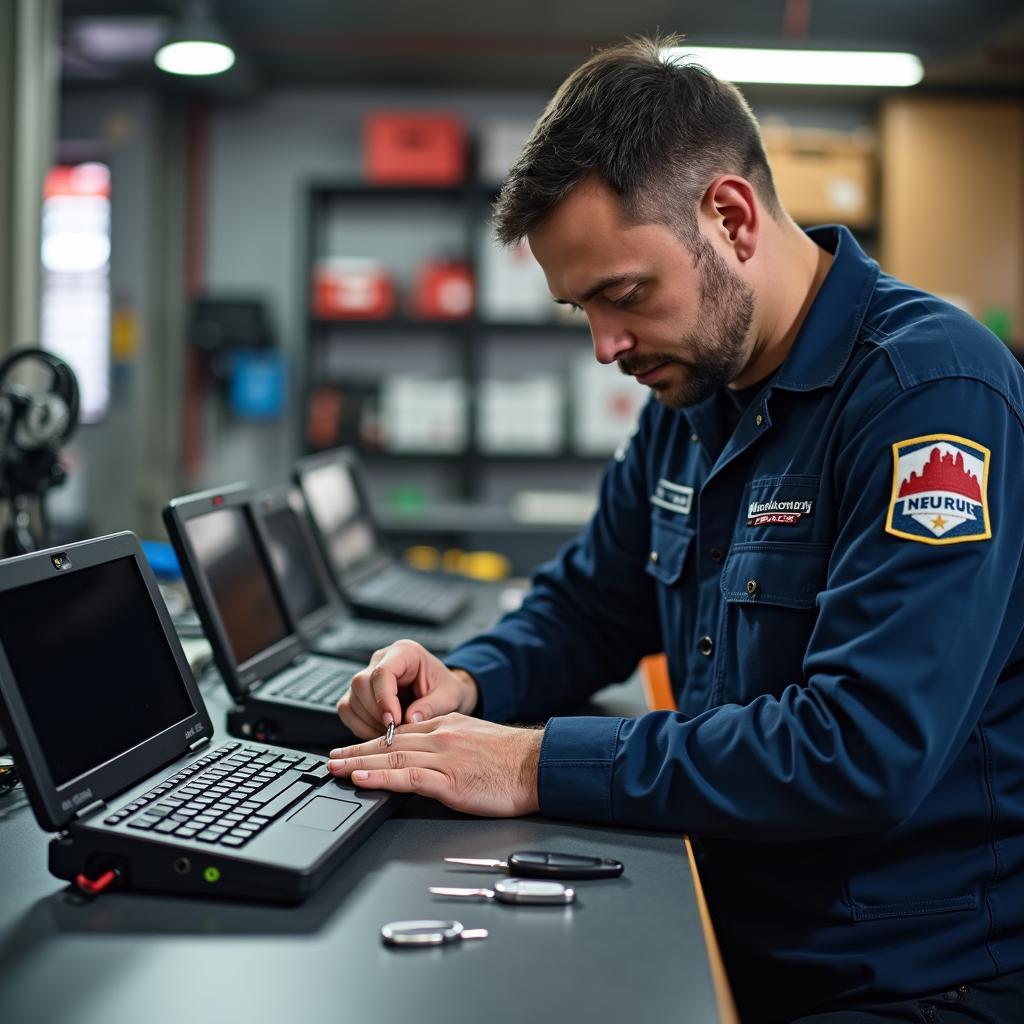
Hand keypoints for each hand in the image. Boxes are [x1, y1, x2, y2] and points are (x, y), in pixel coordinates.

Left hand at [326, 714, 543, 816]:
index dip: (373, 742)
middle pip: (389, 744)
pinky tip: (362, 779)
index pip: (400, 733)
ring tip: (336, 769)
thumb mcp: (476, 740)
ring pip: (391, 758)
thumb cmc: (512, 759)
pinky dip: (380, 778)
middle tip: (331, 758)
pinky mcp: (449, 781)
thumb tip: (427, 760)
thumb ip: (449, 745)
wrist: (537, 765)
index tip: (353, 749)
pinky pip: (407, 777)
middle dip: (356, 751)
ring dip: (359, 763)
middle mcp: (441, 737)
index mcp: (447, 725)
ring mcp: (443, 758)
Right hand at [337, 639, 478, 739]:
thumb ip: (430, 708)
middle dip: (375, 714)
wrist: (442, 691)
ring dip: (368, 723)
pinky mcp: (359, 693)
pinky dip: (361, 727)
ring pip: (351, 700)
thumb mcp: (448, 697)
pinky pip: (348, 711)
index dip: (384, 699)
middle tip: (395, 732)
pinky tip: (380, 733)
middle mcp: (381, 660)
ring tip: (392, 733)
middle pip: (360, 684)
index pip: (382, 672)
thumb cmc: (445, 689)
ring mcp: (367, 675)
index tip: (393, 722)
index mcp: (405, 652)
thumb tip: (408, 721)